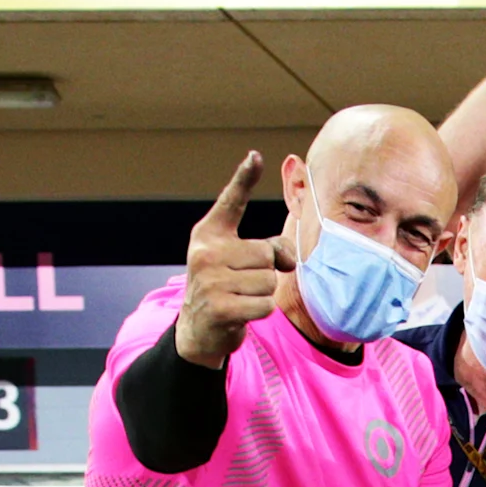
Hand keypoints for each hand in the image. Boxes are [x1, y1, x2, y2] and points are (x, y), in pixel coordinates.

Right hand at [179, 150, 289, 366]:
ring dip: (262, 294)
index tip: (256, 156)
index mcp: (209, 234)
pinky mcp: (219, 306)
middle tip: (244, 283)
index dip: (244, 178)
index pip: (231, 202)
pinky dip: (260, 311)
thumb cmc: (226, 289)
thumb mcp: (240, 262)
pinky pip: (265, 304)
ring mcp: (209, 279)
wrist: (198, 330)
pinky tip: (241, 312)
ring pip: (268, 281)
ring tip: (240, 298)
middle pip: (267, 254)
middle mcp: (205, 251)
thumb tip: (287, 258)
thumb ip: (268, 250)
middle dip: (266, 272)